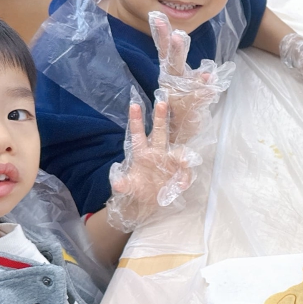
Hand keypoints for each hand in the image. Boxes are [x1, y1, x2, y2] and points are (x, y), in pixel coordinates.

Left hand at [106, 95, 197, 231]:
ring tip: (184, 163)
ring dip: (181, 156)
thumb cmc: (138, 189)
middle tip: (162, 102)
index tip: (134, 105)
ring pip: (178, 151)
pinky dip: (185, 177)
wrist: (150, 201)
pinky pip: (185, 170)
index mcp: (141, 153)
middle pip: (159, 132)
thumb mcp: (129, 188)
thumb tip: (117, 184)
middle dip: (160, 117)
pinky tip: (181, 185)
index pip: (137, 134)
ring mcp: (169, 161)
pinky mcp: (179, 171)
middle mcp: (156, 152)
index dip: (136, 120)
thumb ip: (124, 184)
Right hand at [149, 12, 234, 143]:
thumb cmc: (183, 110)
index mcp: (171, 76)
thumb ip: (198, 79)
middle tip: (178, 34)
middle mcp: (171, 85)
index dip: (161, 35)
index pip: (166, 52)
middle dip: (175, 49)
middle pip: (171, 63)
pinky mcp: (186, 111)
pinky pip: (196, 100)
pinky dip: (203, 92)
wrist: (178, 136)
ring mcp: (178, 98)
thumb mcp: (190, 90)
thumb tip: (208, 73)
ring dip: (185, 65)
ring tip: (187, 49)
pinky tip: (210, 82)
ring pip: (183, 81)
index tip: (156, 17)